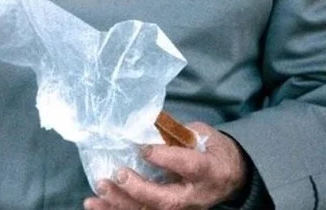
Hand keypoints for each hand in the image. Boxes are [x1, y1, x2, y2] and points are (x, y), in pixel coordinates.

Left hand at [83, 123, 249, 209]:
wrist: (230, 176)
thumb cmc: (212, 151)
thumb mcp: (202, 136)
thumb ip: (176, 133)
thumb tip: (143, 125)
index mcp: (208, 170)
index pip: (189, 166)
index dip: (166, 158)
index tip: (143, 149)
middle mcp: (194, 196)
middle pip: (166, 200)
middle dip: (139, 189)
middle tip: (118, 174)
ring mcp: (181, 208)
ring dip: (120, 203)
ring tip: (99, 190)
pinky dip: (115, 209)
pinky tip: (94, 204)